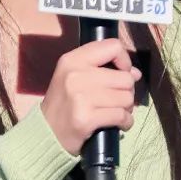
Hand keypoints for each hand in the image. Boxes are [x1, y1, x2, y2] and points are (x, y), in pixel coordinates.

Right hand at [40, 38, 139, 155]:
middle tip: (116, 100)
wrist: (45, 132)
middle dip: (127, 91)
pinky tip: (118, 124)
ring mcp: (81, 98)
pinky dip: (125, 122)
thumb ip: (103, 69)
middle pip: (125, 78)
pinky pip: (121, 116)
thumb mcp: (74, 76)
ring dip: (126, 108)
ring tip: (115, 112)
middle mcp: (76, 75)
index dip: (124, 61)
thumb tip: (135, 73)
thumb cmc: (64, 103)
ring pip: (126, 98)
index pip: (113, 47)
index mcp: (73, 60)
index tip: (120, 73)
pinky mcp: (86, 119)